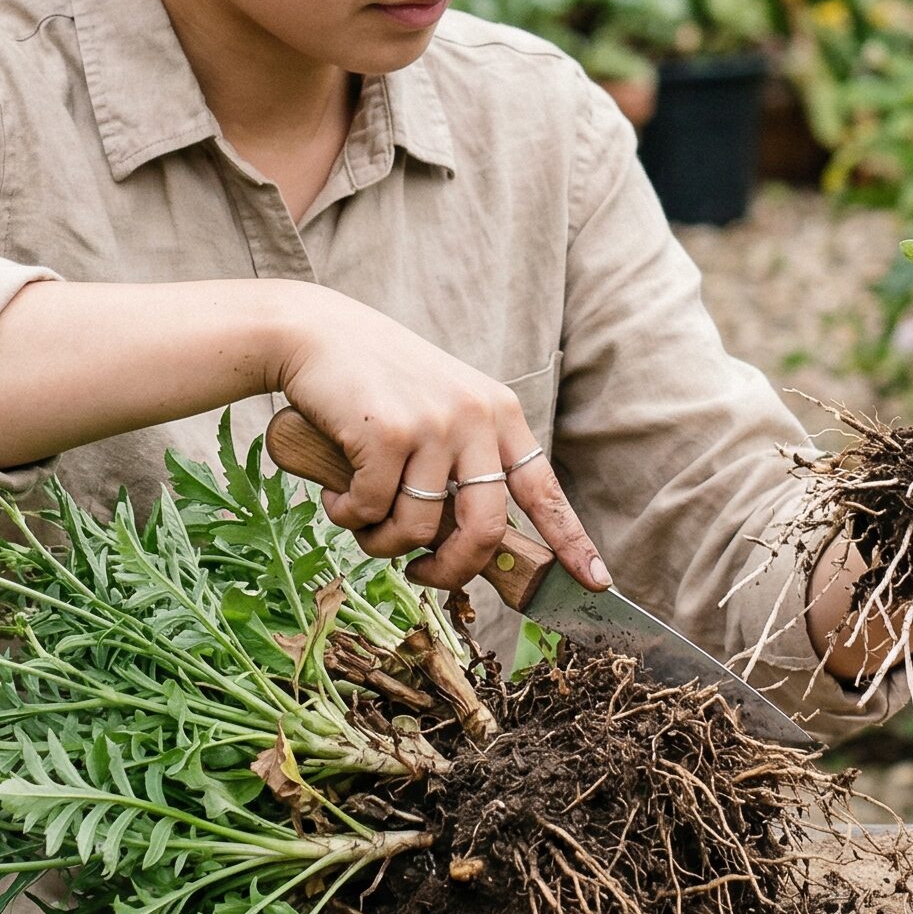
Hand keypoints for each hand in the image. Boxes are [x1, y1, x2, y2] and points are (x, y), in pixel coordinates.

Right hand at [273, 287, 609, 593]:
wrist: (316, 332)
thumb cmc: (376, 382)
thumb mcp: (440, 410)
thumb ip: (461, 463)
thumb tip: (471, 547)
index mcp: (499, 414)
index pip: (544, 489)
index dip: (571, 541)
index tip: (596, 582)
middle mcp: (476, 417)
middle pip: (485, 529)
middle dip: (452, 570)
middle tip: (421, 575)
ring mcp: (433, 423)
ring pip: (418, 529)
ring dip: (381, 542)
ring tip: (360, 519)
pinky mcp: (388, 432)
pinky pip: (370, 510)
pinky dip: (347, 515)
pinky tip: (335, 493)